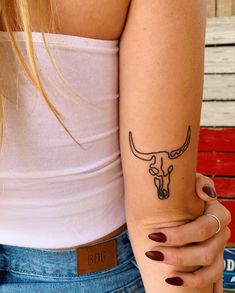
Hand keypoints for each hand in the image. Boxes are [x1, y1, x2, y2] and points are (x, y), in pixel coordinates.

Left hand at [146, 173, 231, 290]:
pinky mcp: (215, 260)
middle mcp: (221, 231)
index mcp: (216, 212)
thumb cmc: (184, 192)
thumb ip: (198, 182)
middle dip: (178, 254)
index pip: (205, 227)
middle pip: (206, 249)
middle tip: (153, 252)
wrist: (181, 203)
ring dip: (185, 270)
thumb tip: (206, 194)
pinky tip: (173, 279)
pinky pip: (212, 277)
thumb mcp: (189, 181)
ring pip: (210, 265)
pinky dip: (194, 281)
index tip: (153, 235)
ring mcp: (220, 247)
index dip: (180, 234)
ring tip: (162, 268)